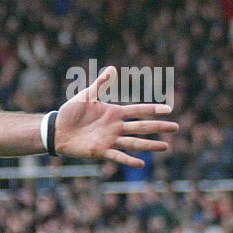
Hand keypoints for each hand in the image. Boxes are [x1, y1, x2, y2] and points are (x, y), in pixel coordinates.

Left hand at [54, 66, 178, 168]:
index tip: (169, 109)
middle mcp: (115, 127)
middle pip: (141, 127)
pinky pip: (117, 156)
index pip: (138, 110)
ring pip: (134, 143)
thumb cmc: (71, 112)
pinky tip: (141, 164)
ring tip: (165, 146)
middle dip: (159, 127)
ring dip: (149, 145)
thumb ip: (100, 84)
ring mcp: (109, 139)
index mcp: (114, 113)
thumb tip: (112, 69)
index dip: (153, 110)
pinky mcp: (100, 151)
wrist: (57, 130)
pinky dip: (129, 160)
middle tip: (176, 128)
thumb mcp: (86, 96)